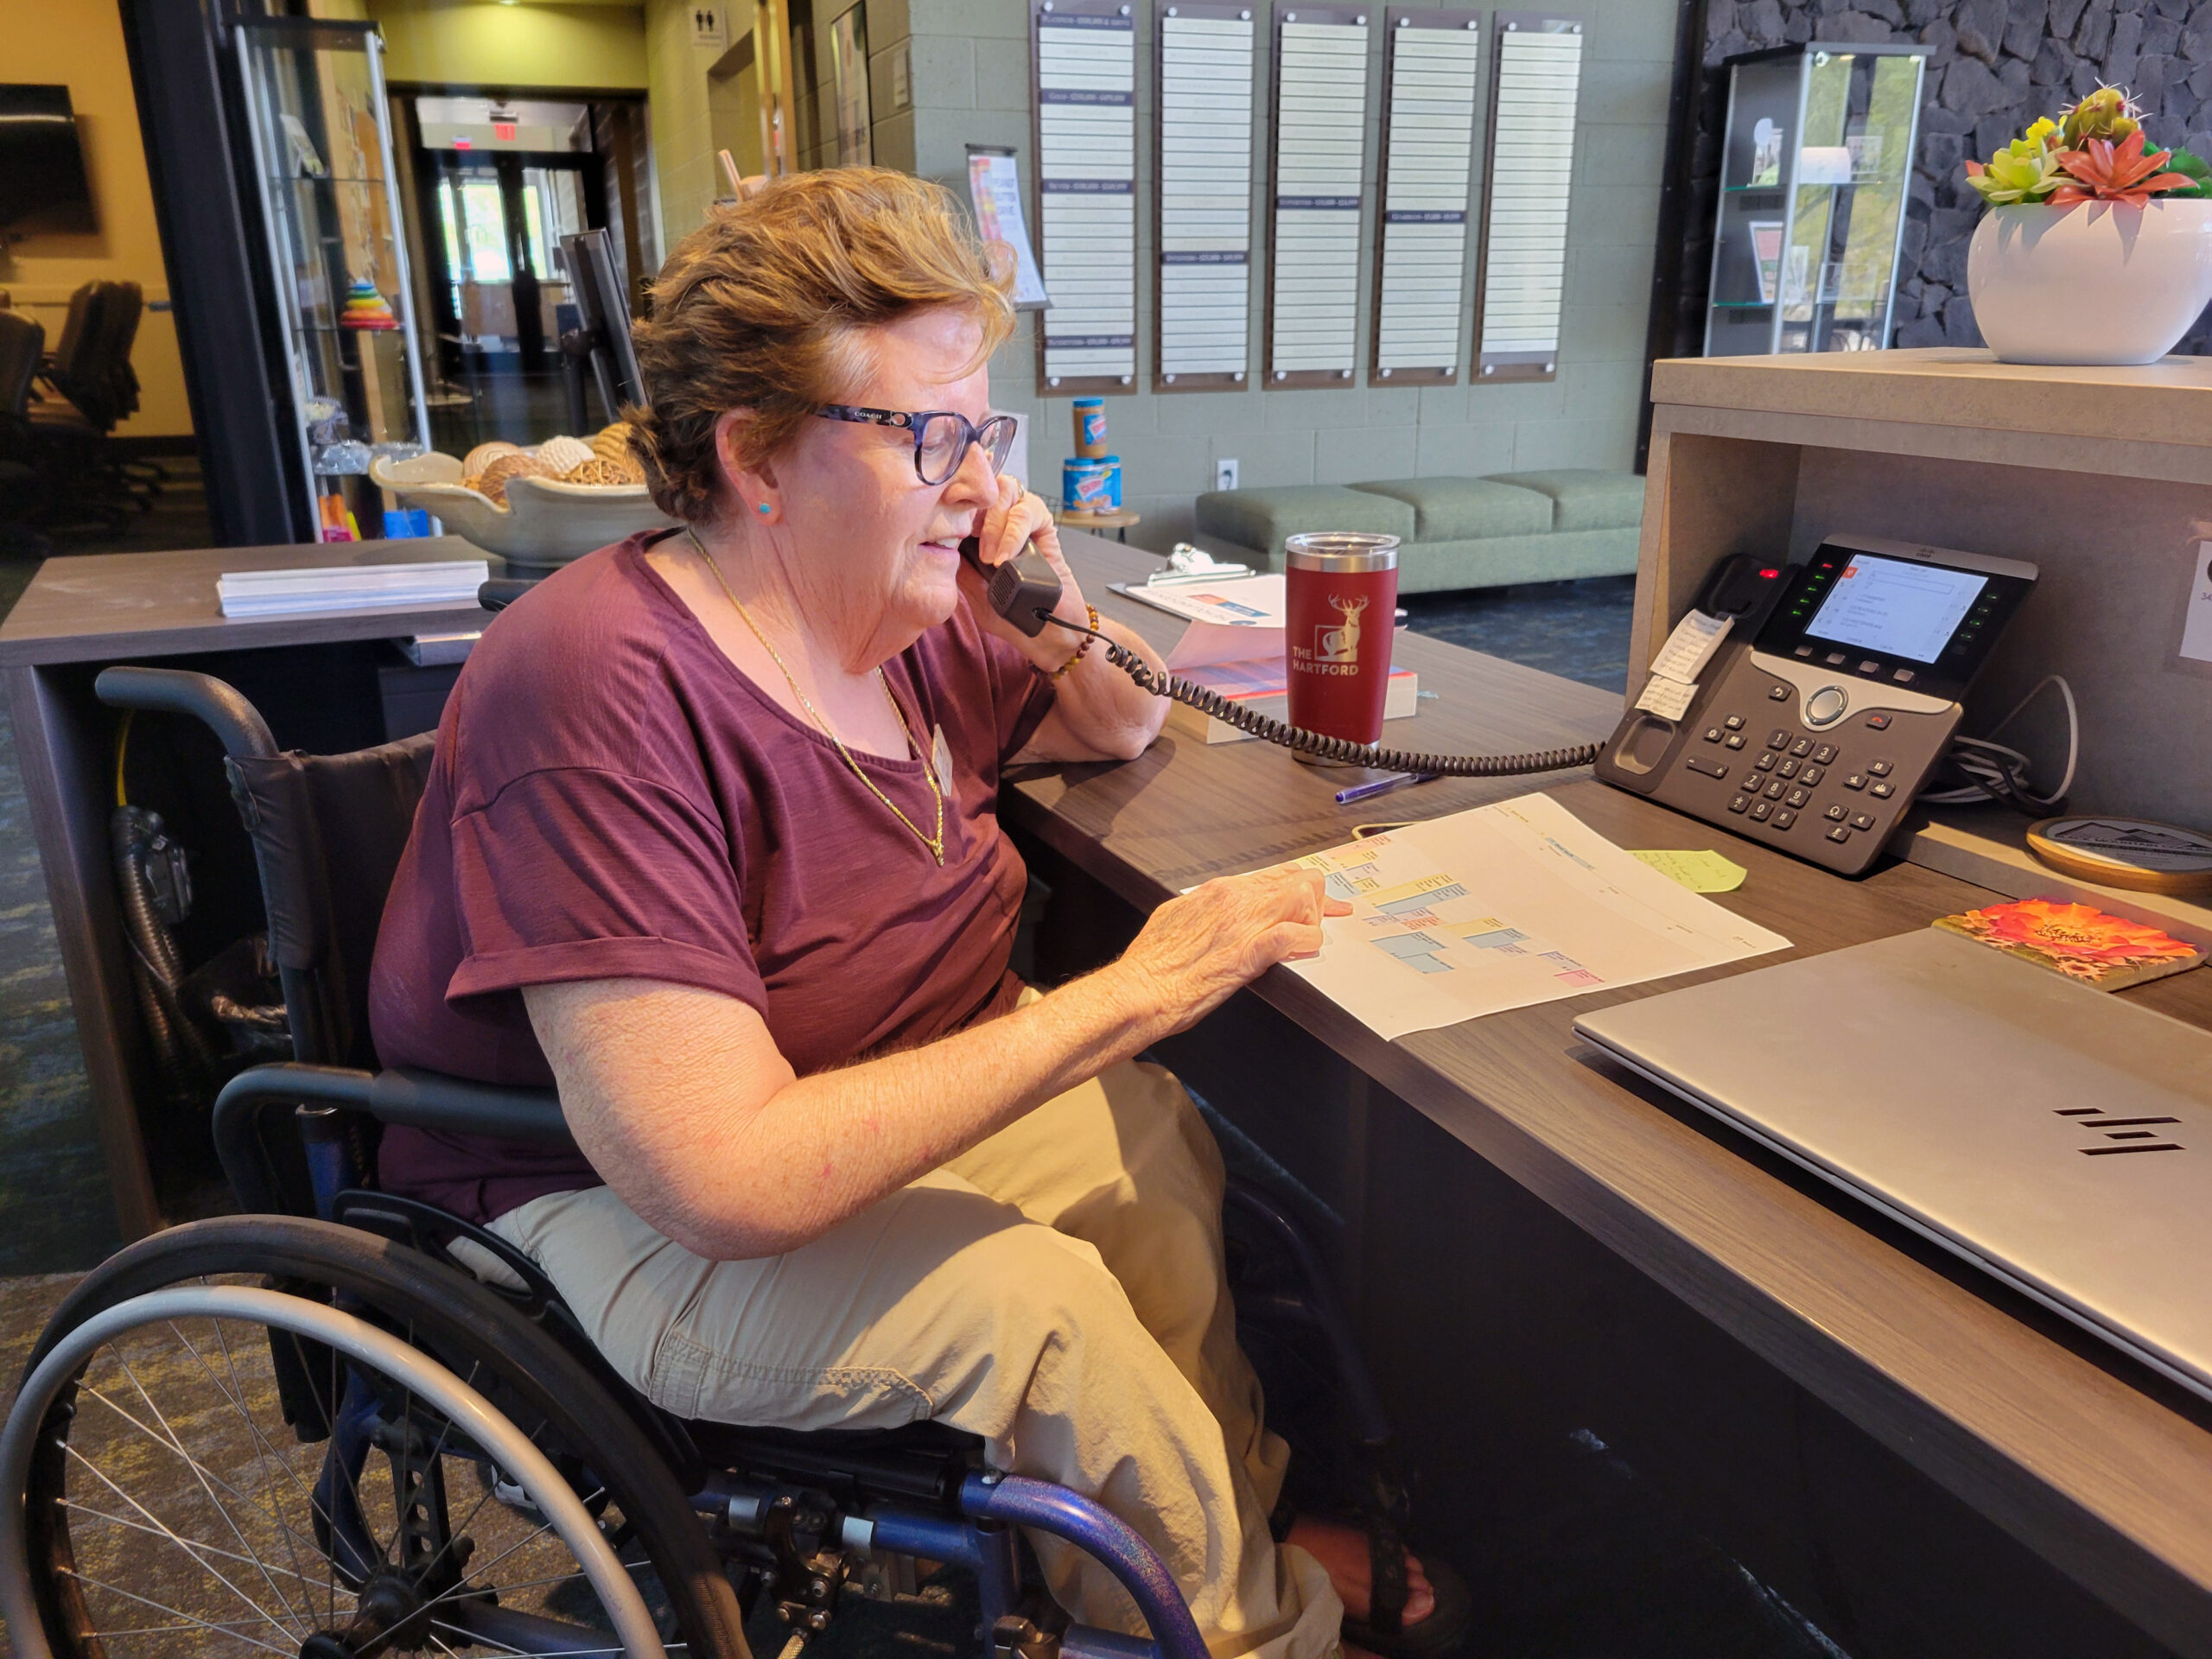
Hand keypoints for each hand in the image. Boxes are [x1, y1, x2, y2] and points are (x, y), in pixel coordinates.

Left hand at [958, 474, 1090, 667]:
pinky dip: (1014, 532)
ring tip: (990, 558)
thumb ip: (958, 565)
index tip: (939, 514)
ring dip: (993, 522)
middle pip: (983, 484)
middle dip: (971, 507)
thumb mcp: (972, 593)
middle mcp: (1000, 518)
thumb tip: (935, 540)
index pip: (962, 495)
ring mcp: (1023, 520)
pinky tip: (1005, 557)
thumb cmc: (1010, 616)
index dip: (951, 496)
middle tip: (965, 538)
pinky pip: (1029, 512)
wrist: (1046, 633)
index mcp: (977, 530)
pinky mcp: (1044, 527)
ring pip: (1005, 490)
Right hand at [1111, 864, 1351, 1039]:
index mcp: (1218, 891)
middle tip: (1321, 919)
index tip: (1314, 898)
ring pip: (1300, 900)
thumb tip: (1211, 912)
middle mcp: (1234, 899)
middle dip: (1315, 900)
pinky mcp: (1249, 953)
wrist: (1141, 989)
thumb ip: (1201, 910)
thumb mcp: (1175, 917)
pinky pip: (1293, 937)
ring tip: (1309, 936)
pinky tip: (1306, 948)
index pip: (1273, 875)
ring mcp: (1242, 924)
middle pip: (1296, 881)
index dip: (1299, 886)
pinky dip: (1307, 941)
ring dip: (1312, 919)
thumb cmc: (1152, 963)